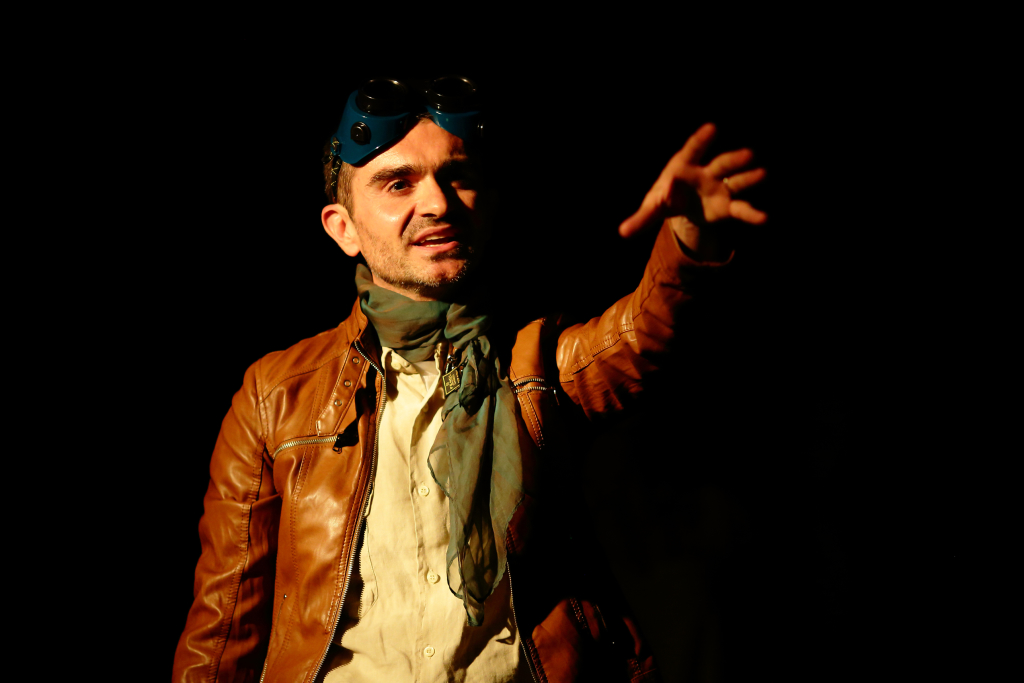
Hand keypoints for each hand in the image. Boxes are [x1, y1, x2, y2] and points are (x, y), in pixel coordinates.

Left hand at [618, 123, 765, 260]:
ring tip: (763, 174)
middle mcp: (706, 173)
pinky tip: (765, 219)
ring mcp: (720, 188)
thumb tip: (622, 232)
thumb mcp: (652, 208)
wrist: (683, 206)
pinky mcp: (727, 206)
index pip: (693, 150)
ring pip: (736, 180)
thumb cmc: (666, 199)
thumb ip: (641, 219)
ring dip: (749, 178)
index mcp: (684, 167)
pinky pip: (741, 209)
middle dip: (733, 160)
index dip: (701, 140)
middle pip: (721, 163)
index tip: (712, 128)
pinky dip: (752, 214)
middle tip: (749, 154)